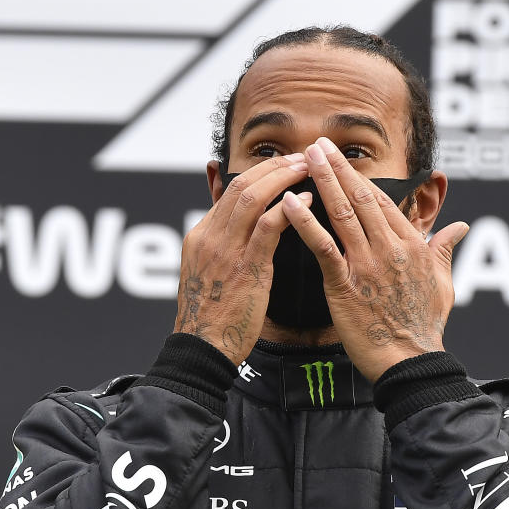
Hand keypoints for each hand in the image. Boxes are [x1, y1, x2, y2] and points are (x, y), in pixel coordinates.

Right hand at [175, 154, 311, 364]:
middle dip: (274, 166)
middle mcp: (209, 236)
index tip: (284, 166)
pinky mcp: (244, 268)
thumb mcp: (209, 275)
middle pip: (240, 185)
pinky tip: (308, 200)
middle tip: (302, 157)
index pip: (230, 192)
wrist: (202, 350)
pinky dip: (289, 209)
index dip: (260, 174)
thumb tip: (246, 233)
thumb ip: (225, 249)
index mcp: (200, 236)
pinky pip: (268, 227)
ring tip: (308, 168)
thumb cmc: (212, 320)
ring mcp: (224, 250)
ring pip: (252, 197)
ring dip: (283, 177)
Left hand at [282, 138, 468, 381]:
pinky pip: (322, 247)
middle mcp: (390, 248)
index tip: (343, 159)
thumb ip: (446, 249)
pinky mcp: (345, 284)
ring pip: (342, 214)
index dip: (360, 177)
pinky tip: (287, 203)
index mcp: (412, 245)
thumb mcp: (444, 283)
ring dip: (322, 182)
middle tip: (318, 143)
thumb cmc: (425, 326)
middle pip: (361, 198)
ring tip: (305, 158)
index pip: (383, 201)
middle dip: (337, 168)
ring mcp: (367, 265)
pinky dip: (304, 222)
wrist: (410, 362)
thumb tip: (461, 226)